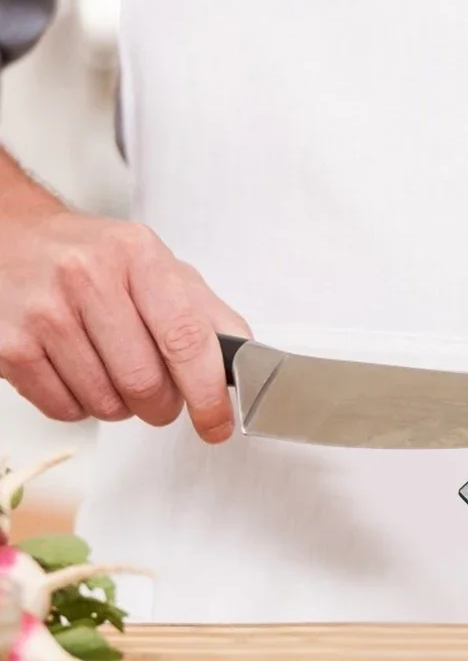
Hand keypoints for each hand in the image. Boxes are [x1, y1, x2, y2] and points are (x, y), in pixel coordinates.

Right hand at [0, 209, 250, 440]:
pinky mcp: (8, 345)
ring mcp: (43, 312)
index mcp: (138, 256)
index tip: (218, 424)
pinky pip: (66, 410)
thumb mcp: (160, 267)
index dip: (208, 394)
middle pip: (145, 382)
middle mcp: (87, 277)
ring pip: (106, 404)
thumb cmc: (96, 258)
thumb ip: (209, 315)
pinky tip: (78, 371)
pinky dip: (83, 406)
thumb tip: (250, 363)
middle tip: (160, 396)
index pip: (186, 339)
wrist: (11, 237)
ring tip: (112, 370)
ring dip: (122, 406)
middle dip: (163, 406)